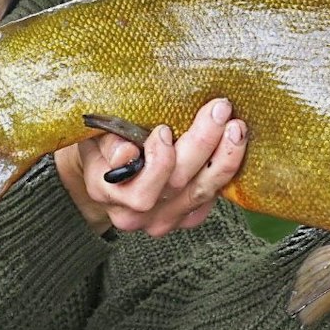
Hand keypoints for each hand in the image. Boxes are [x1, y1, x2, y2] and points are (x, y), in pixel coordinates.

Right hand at [55, 98, 246, 236]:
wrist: (104, 173)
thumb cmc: (100, 142)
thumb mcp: (93, 134)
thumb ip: (108, 142)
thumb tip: (125, 154)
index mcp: (107, 190)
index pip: (139, 188)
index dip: (158, 162)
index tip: (164, 130)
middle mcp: (134, 212)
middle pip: (177, 184)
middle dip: (202, 144)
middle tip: (218, 109)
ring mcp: (161, 220)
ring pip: (200, 193)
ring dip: (224, 158)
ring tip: (236, 126)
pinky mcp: (183, 220)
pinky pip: (210, 200)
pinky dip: (225, 173)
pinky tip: (233, 146)